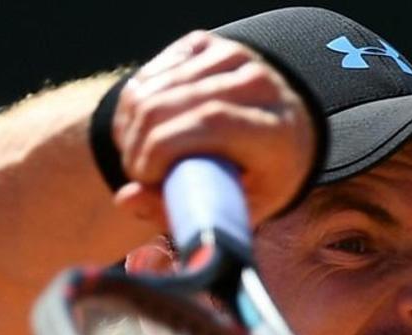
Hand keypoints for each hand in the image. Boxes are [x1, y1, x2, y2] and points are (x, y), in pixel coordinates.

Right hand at [112, 30, 315, 227]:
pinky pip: (151, 73)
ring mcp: (233, 57)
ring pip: (155, 87)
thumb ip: (179, 212)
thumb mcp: (231, 210)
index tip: (143, 177)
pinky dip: (133, 105)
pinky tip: (143, 130)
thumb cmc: (256, 181)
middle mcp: (259, 84)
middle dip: (138, 142)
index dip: (164, 147)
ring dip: (130, 126)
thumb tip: (126, 197)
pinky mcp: (207, 45)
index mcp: (276, 130)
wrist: (285, 133)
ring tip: (138, 156)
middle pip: (175, 103)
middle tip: (135, 174)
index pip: (211, 122)